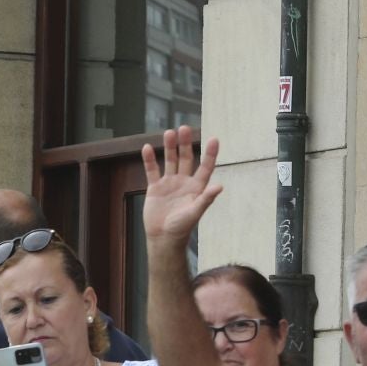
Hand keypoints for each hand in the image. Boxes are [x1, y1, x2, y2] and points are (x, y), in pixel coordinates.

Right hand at [141, 126, 222, 246]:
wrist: (163, 238)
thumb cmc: (182, 228)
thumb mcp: (195, 212)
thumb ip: (206, 198)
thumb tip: (219, 186)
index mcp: (197, 187)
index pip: (205, 166)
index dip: (210, 153)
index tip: (214, 139)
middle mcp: (184, 182)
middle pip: (186, 158)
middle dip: (185, 143)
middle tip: (184, 128)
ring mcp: (169, 183)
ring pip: (170, 161)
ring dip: (169, 147)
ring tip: (169, 133)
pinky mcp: (155, 188)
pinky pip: (152, 170)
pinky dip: (149, 160)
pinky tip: (147, 148)